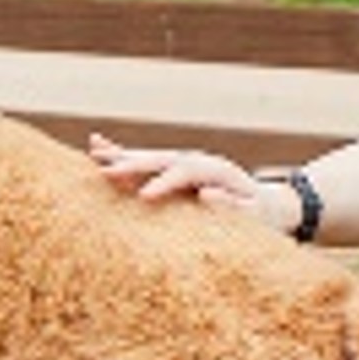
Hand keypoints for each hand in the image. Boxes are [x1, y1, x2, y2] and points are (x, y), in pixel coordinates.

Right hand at [88, 134, 257, 209]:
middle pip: (161, 160)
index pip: (185, 174)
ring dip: (122, 156)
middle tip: (107, 173)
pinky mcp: (173, 169)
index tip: (143, 197)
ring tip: (94, 153)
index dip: (164, 183)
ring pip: (149, 156)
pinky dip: (121, 154)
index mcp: (216, 170)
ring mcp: (183, 162)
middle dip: (134, 166)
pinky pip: (145, 161)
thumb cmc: (260, 214)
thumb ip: (233, 206)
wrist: (265, 203)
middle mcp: (196, 160)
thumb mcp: (254, 213)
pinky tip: (96, 145)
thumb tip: (206, 194)